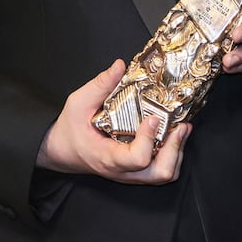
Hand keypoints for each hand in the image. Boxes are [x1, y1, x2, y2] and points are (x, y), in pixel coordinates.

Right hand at [36, 60, 189, 183]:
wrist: (61, 152)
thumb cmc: (68, 131)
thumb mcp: (78, 104)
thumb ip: (99, 85)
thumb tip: (120, 66)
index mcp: (107, 157)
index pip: (137, 158)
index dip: (149, 138)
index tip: (152, 118)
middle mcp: (123, 170)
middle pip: (160, 173)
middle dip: (175, 149)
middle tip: (179, 126)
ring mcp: (131, 174)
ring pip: (165, 175)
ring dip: (177, 152)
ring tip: (180, 129)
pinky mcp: (137, 172)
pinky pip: (161, 171)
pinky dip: (173, 154)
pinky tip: (172, 135)